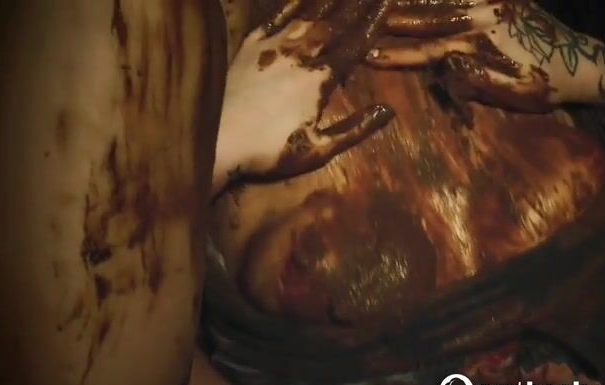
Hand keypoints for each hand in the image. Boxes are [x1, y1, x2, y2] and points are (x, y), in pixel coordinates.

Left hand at [212, 0, 394, 195]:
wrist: (216, 139)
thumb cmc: (269, 150)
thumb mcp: (319, 149)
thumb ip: (355, 129)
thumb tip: (388, 111)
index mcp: (319, 80)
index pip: (354, 45)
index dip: (372, 23)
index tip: (387, 3)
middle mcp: (299, 55)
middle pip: (334, 24)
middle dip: (356, 5)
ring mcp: (273, 47)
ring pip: (308, 15)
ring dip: (329, 0)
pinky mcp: (249, 46)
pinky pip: (276, 16)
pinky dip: (293, 2)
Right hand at [367, 0, 604, 111]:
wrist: (583, 63)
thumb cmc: (542, 86)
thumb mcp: (509, 92)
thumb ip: (474, 78)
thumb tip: (442, 65)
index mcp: (480, 46)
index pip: (429, 51)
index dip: (399, 55)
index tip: (370, 55)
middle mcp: (484, 17)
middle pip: (430, 15)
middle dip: (396, 16)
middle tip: (367, 15)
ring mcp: (494, 2)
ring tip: (388, 1)